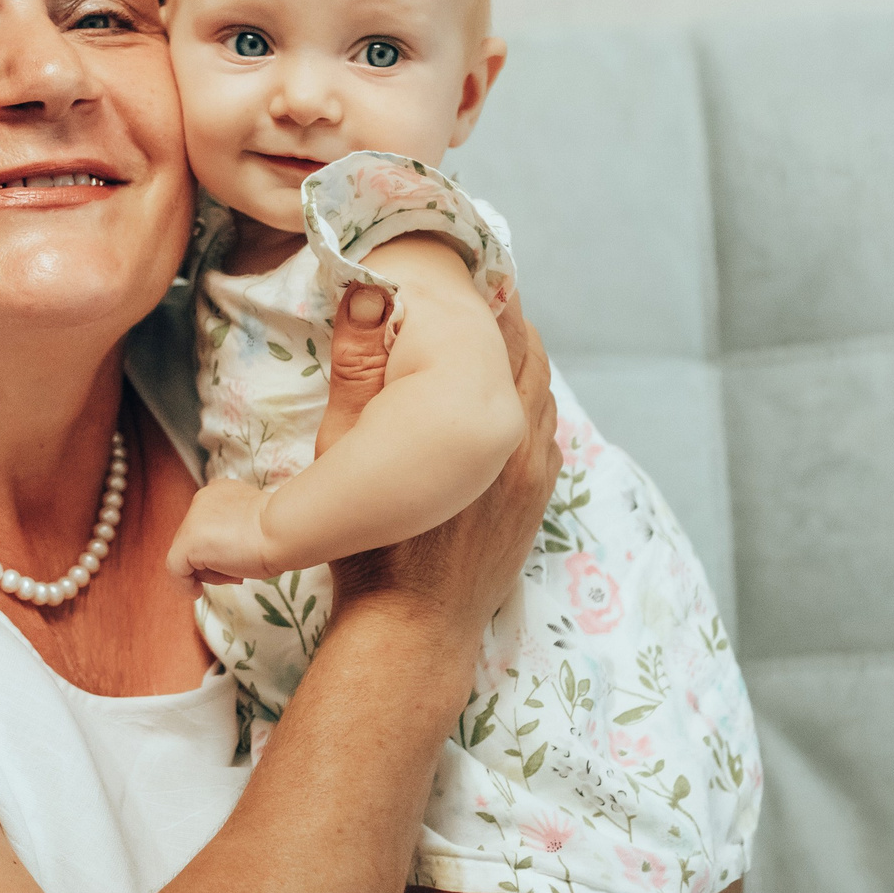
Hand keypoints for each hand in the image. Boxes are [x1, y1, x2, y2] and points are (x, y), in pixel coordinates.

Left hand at [165, 478, 279, 584]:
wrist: (285, 530)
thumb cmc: (281, 532)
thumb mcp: (255, 524)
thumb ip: (235, 531)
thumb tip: (226, 555)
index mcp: (219, 492)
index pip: (207, 526)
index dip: (220, 549)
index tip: (241, 560)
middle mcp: (202, 500)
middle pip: (194, 541)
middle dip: (214, 562)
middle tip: (238, 574)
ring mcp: (192, 520)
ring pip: (185, 555)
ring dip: (207, 572)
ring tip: (234, 575)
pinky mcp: (188, 541)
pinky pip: (175, 569)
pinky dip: (183, 585)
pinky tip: (196, 593)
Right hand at [328, 283, 560, 633]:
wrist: (409, 625)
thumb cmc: (370, 543)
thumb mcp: (346, 447)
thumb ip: (359, 367)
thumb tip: (368, 295)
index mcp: (479, 416)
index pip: (498, 330)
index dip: (485, 292)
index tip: (468, 267)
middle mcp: (519, 438)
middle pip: (528, 353)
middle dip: (505, 319)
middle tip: (479, 291)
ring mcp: (534, 471)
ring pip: (542, 392)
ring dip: (521, 360)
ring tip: (493, 338)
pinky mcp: (537, 500)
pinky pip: (546, 434)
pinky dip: (532, 405)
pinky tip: (507, 402)